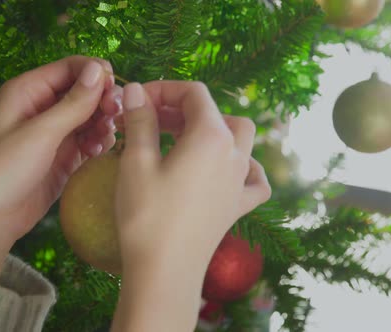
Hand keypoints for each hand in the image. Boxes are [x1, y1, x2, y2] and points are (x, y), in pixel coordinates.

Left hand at [0, 56, 121, 281]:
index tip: (116, 90)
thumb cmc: (4, 170)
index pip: (70, 68)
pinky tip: (98, 152)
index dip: (96, 74)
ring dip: (102, 124)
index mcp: (28, 91)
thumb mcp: (40, 133)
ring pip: (89, 117)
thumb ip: (73, 103)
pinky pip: (88, 140)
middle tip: (116, 117)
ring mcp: (53, 133)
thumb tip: (100, 69)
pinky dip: (97, 143)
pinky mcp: (63, 157)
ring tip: (104, 139)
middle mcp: (42, 107)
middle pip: (84, 92)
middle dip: (103, 101)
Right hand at [111, 81, 270, 331]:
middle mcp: (235, 154)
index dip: (163, 89)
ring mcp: (241, 181)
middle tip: (146, 118)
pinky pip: (255, 177)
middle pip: (215, 113)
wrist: (165, 271)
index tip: (136, 100)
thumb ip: (140, 120)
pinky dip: (244, 165)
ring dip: (213, 128)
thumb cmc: (147, 215)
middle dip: (180, 108)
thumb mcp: (137, 162)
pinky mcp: (238, 206)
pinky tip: (225, 169)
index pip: (194, 94)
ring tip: (182, 137)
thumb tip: (135, 90)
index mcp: (211, 136)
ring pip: (240, 138)